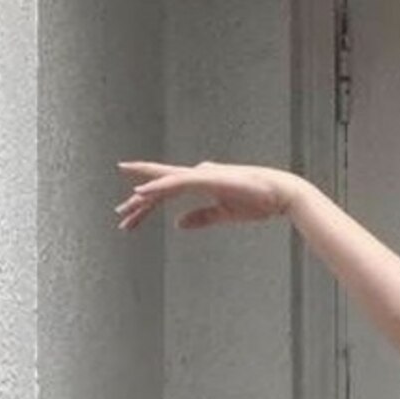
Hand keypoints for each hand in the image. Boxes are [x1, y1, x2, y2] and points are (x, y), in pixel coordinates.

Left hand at [114, 160, 297, 231]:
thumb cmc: (258, 202)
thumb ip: (200, 218)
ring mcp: (201, 175)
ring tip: (124, 208)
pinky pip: (176, 182)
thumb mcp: (224, 214)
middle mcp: (197, 174)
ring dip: (144, 196)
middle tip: (119, 214)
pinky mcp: (207, 178)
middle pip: (161, 187)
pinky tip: (142, 192)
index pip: (168, 191)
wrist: (280, 194)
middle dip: (139, 200)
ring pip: (164, 184)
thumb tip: (178, 224)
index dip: (148, 199)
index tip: (129, 208)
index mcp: (201, 182)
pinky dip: (158, 186)